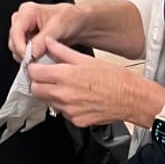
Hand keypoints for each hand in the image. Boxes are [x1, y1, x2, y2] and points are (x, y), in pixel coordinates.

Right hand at [8, 0, 86, 61]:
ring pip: (17, 49)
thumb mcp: (57, 27)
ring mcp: (25, 31)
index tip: (28, 57)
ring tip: (42, 57)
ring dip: (28, 56)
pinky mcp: (29, 41)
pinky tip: (42, 58)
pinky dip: (31, 58)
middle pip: (13, 41)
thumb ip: (42, 40)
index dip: (19, 46)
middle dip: (23, 52)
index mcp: (27, 11)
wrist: (79, 24)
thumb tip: (31, 53)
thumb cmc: (70, 18)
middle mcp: (23, 21)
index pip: (15, 31)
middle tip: (36, 60)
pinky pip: (24, 53)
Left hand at [27, 38, 164, 128]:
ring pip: (48, 102)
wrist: (131, 98)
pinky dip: (66, 106)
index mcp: (65, 76)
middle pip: (36, 90)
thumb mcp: (86, 59)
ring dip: (52, 95)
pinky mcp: (76, 121)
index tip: (37, 67)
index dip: (33, 68)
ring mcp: (69, 110)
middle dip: (38, 83)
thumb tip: (47, 42)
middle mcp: (64, 95)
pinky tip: (78, 99)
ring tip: (67, 87)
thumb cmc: (113, 78)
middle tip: (48, 77)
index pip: (33, 73)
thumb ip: (62, 51)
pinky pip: (63, 113)